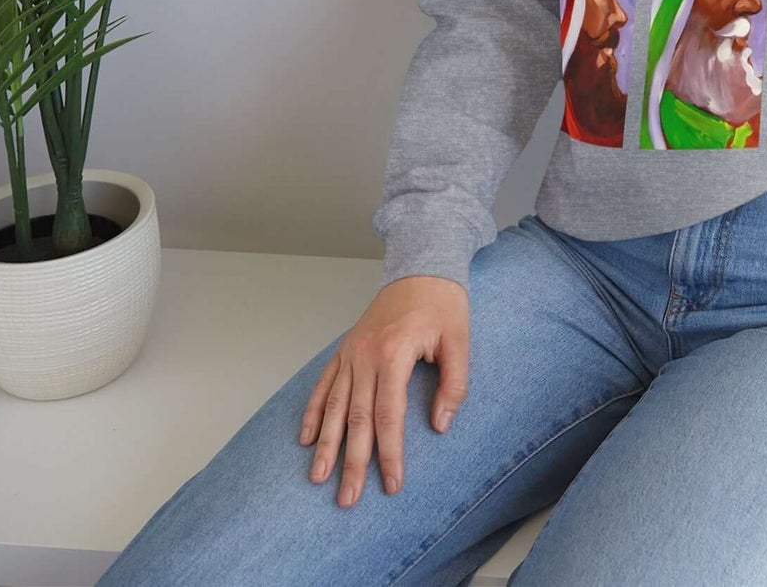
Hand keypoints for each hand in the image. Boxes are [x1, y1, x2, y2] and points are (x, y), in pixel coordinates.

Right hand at [300, 275, 468, 507]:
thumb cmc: (443, 304)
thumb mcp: (460, 341)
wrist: (421, 266)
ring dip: (326, 444)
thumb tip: (440, 426)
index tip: (391, 484)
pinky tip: (306, 438)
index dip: (390, 453)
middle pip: (356, 418)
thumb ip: (454, 384)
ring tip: (318, 478)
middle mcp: (366, 355)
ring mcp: (351, 352)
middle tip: (348, 499)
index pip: (389, 415)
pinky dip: (313, 411)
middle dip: (351, 461)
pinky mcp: (346, 348)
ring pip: (333, 405)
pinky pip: (324, 384)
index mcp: (394, 353)